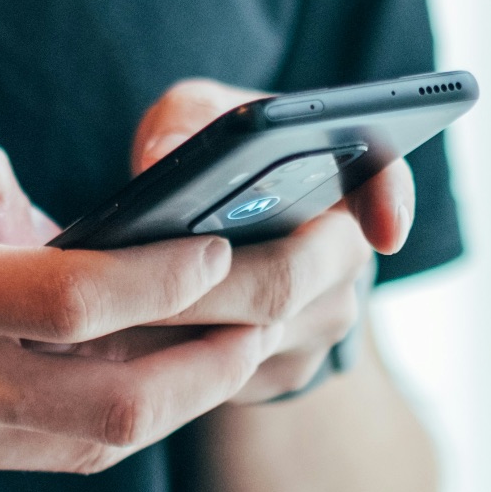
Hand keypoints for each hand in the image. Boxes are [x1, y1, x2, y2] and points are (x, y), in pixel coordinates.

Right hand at [0, 145, 277, 491]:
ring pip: (90, 448)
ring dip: (177, 400)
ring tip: (229, 348)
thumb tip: (44, 207)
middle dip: (222, 359)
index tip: (231, 240)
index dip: (176, 274)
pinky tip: (105, 379)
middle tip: (284, 307)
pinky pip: (22, 457)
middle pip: (121, 403)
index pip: (81, 297)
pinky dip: (84, 417)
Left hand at [109, 79, 414, 403]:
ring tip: (100, 309)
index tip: (383, 229)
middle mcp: (344, 256)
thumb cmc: (209, 159)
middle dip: (202, 283)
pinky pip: (227, 374)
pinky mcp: (282, 373)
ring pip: (249, 337)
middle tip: (129, 278)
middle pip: (284, 281)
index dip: (390, 203)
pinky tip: (113, 341)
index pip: (384, 181)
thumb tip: (160, 159)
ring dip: (175, 326)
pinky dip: (167, 358)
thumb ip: (186, 118)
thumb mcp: (197, 116)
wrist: (214, 233)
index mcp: (340, 180)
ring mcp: (320, 324)